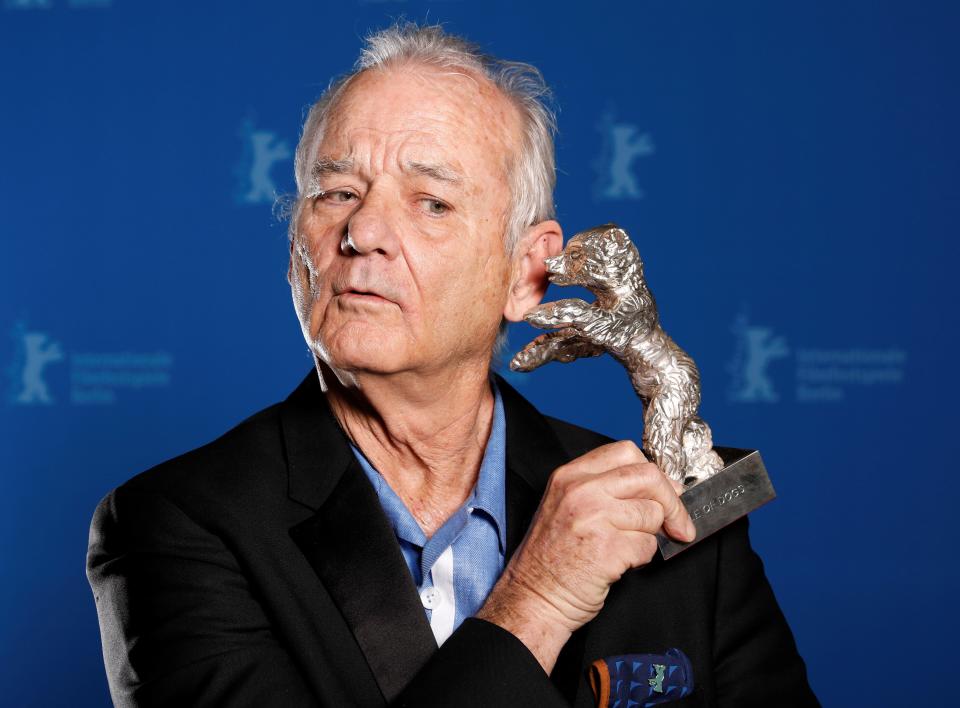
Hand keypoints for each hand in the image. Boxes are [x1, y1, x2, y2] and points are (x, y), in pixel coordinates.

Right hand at [476, 440, 694, 671]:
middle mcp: (581, 491)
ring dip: (650, 536)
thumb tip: (663, 488)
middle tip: (678, 524)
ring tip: (626, 548)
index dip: (654, 474)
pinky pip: (648, 546)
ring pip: (652, 514)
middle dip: (672, 503)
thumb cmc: (552, 558)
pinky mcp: (607, 549)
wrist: (533, 597)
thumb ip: (606, 489)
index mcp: (570, 475)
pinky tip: (619, 564)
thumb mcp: (567, 506)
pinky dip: (642, 559)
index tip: (667, 493)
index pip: (626, 452)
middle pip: (648, 477)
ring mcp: (593, 518)